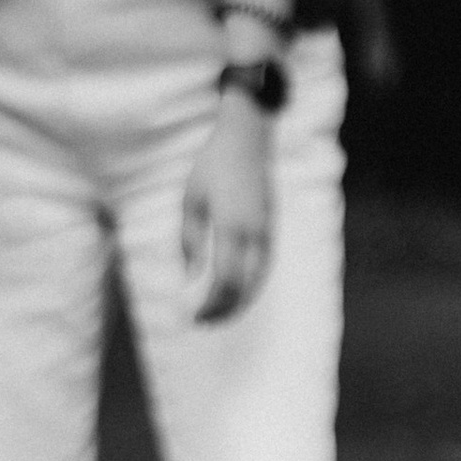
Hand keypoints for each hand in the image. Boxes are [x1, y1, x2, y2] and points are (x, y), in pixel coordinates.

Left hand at [181, 96, 273, 322]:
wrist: (247, 137)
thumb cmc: (212, 166)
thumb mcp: (191, 201)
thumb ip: (190, 241)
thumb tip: (189, 278)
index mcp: (231, 228)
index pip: (224, 282)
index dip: (210, 305)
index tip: (193, 317)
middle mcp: (254, 234)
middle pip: (244, 288)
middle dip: (224, 311)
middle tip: (203, 322)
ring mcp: (266, 231)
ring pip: (258, 281)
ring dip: (239, 302)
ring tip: (218, 312)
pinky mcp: (271, 227)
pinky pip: (263, 267)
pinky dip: (250, 286)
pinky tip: (235, 290)